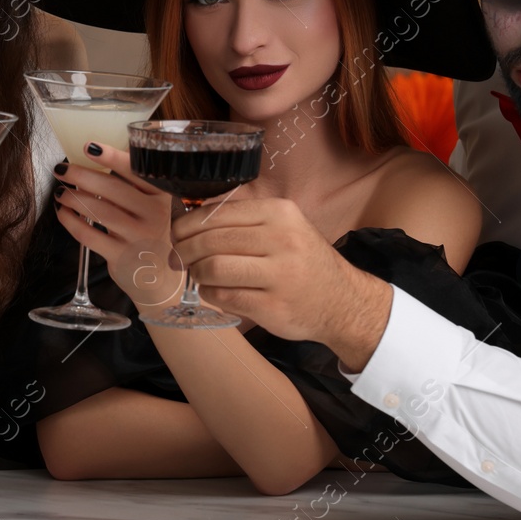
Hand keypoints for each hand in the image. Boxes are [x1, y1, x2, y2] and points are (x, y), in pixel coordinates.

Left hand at [51, 144, 180, 307]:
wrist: (159, 275)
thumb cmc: (148, 230)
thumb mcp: (150, 205)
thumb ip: (130, 184)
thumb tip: (93, 156)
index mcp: (161, 195)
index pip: (136, 170)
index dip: (112, 157)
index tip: (89, 146)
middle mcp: (154, 214)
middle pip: (112, 188)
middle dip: (81, 175)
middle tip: (61, 169)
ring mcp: (138, 237)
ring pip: (98, 210)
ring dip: (73, 197)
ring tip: (60, 192)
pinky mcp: (121, 257)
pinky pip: (88, 235)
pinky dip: (70, 221)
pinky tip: (64, 213)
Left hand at [171, 197, 391, 370]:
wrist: (343, 303)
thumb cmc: (304, 262)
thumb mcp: (285, 227)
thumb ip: (243, 221)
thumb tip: (188, 222)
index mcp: (280, 213)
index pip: (217, 213)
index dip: (187, 224)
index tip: (177, 234)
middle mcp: (282, 240)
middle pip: (211, 241)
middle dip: (185, 249)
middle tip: (180, 256)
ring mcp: (280, 275)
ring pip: (214, 268)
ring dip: (196, 272)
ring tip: (198, 274)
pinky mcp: (273, 306)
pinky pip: (224, 296)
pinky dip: (210, 293)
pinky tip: (214, 291)